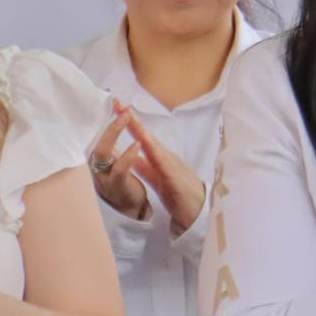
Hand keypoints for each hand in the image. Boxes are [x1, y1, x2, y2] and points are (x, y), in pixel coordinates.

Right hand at [86, 110, 151, 221]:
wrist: (132, 210)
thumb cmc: (125, 184)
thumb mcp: (117, 161)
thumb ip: (114, 145)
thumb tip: (115, 120)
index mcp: (100, 159)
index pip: (100, 135)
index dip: (107, 117)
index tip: (115, 100)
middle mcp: (98, 167)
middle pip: (97, 141)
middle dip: (109, 123)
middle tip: (121, 108)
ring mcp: (105, 178)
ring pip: (102, 152)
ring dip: (114, 133)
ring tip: (127, 118)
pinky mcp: (117, 187)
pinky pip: (119, 170)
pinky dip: (128, 156)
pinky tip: (137, 145)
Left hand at [105, 101, 205, 234]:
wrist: (198, 212)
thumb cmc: (180, 195)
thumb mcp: (158, 180)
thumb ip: (146, 168)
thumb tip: (133, 157)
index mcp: (159, 159)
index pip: (141, 138)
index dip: (129, 124)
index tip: (117, 109)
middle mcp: (165, 157)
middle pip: (145, 135)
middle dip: (131, 119)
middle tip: (118, 102)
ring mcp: (171, 165)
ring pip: (153, 144)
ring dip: (140, 129)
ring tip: (128, 115)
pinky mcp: (175, 178)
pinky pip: (163, 163)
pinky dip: (154, 152)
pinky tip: (144, 142)